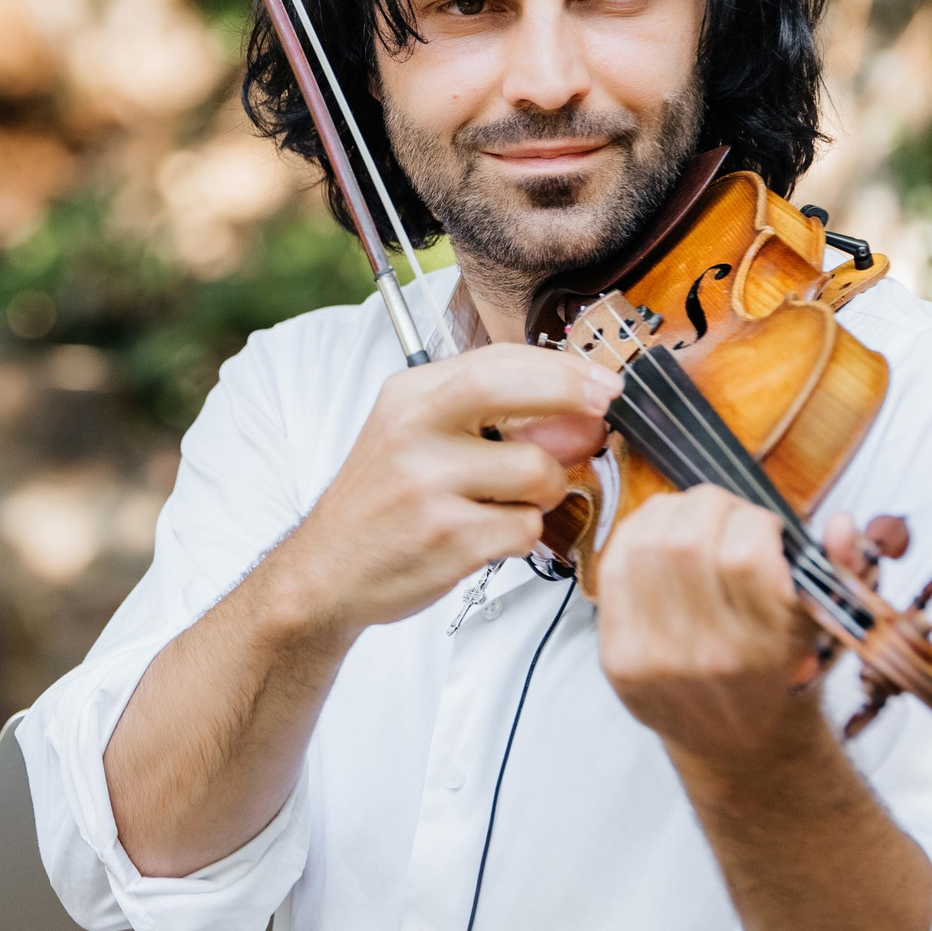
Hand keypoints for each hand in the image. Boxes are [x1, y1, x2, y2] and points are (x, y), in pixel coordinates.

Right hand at [273, 344, 620, 636]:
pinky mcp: (448, 537)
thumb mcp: (417, 437)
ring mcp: (428, 484)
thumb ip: (489, 417)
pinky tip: (492, 536)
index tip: (602, 380)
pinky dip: (524, 535)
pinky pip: (526, 527)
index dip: (561, 367)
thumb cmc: (383, 503)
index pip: (496, 359)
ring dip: (549, 491)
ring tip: (515, 503)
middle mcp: (412, 430)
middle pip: (512, 388)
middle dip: (573, 396)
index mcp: (407, 396)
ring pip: (537, 471)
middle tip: (604, 414)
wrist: (327, 570)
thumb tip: (578, 413)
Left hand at [595, 485, 825, 767]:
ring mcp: (655, 658)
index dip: (755, 521)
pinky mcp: (616, 656)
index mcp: (766, 648)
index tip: (765, 527)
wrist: (735, 742)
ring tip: (694, 519)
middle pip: (688, 541)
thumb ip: (841, 571)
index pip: (746, 555)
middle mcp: (708, 655)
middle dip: (711, 506)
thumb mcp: (823, 627)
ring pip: (647, 545)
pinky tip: (657, 533)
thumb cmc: (780, 670)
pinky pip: (612, 568)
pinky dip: (634, 534)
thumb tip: (840, 523)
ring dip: (672, 512)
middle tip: (726, 513)